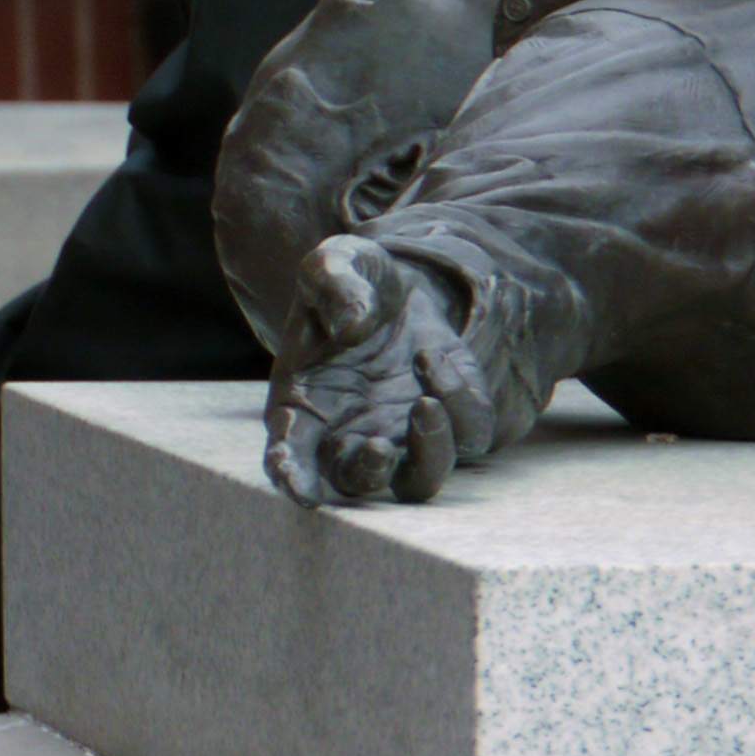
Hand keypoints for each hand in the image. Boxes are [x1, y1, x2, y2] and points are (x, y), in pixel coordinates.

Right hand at [264, 234, 496, 507]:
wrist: (408, 285)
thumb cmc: (355, 281)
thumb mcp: (336, 263)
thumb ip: (333, 283)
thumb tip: (350, 323)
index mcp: (303, 404)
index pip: (288, 454)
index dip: (291, 477)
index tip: (302, 492)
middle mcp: (350, 432)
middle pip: (354, 481)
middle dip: (366, 474)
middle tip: (378, 447)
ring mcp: (403, 434)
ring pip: (416, 480)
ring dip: (424, 456)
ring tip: (425, 403)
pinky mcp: (452, 423)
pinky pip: (466, 437)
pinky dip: (458, 406)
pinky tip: (435, 359)